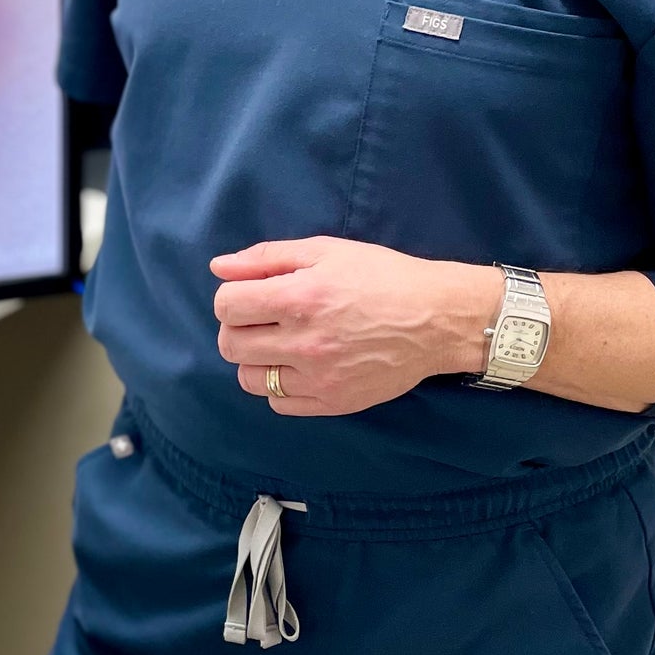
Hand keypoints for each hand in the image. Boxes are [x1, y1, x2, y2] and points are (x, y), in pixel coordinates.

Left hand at [210, 236, 495, 415]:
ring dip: (255, 359)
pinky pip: (279, 404)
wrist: (435, 319)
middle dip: (237, 327)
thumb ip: (266, 257)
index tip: (249, 294)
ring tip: (279, 343)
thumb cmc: (381, 276)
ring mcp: (318, 379)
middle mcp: (304, 343)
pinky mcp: (333, 403)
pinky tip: (298, 365)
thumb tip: (219, 266)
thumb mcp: (325, 250)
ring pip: (249, 379)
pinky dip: (280, 386)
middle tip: (260, 318)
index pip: (227, 306)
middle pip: (230, 345)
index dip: (231, 297)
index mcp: (299, 299)